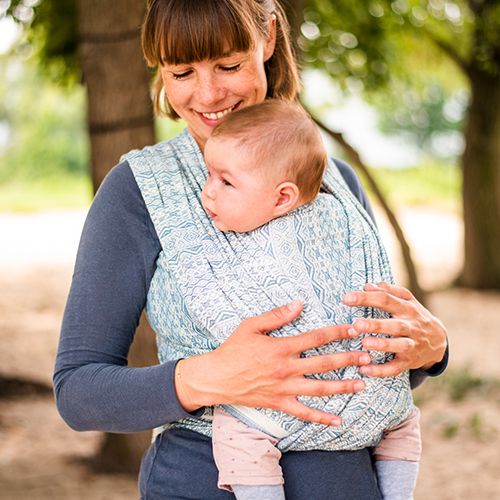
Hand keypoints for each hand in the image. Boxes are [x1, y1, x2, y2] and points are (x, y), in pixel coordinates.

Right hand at [176, 301, 369, 425]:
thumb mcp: (250, 325)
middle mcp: (286, 368)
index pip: (315, 338)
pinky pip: (304, 413)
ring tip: (363, 384)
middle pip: (324, 363)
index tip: (353, 329)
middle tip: (368, 356)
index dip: (336, 332)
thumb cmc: (232, 349)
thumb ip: (276, 315)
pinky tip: (338, 421)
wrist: (216, 378)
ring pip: (320, 388)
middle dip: (348, 359)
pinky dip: (322, 418)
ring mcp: (284, 388)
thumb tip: (299, 304)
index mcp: (281, 347)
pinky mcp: (279, 403)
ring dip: (343, 386)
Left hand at [343, 282, 447, 376]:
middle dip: (376, 325)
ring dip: (381, 345)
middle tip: (357, 324)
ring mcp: (411, 345)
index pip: (386, 300)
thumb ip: (388, 291)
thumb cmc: (414, 316)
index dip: (367, 298)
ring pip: (399, 346)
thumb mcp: (406, 300)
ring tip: (364, 343)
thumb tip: (367, 286)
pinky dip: (381, 370)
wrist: (438, 341)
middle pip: (395, 325)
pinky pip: (395, 368)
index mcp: (407, 309)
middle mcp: (411, 327)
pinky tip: (365, 369)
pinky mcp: (408, 362)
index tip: (347, 298)